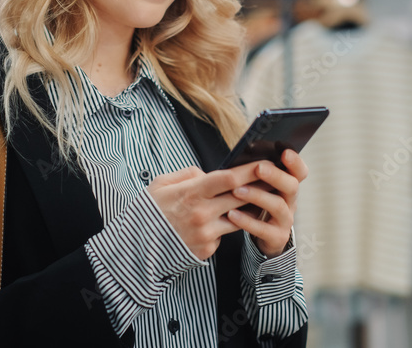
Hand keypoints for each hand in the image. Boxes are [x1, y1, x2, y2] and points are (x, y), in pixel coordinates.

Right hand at [147, 163, 262, 259]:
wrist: (137, 248)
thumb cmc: (149, 211)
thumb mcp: (162, 184)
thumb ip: (187, 175)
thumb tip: (207, 174)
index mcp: (191, 194)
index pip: (227, 179)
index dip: (249, 170)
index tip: (265, 162)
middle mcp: (201, 214)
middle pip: (240, 197)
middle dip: (260, 186)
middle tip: (275, 178)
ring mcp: (206, 234)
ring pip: (238, 217)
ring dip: (251, 207)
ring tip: (262, 197)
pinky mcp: (207, 249)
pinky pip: (224, 234)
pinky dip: (227, 225)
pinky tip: (232, 219)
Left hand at [226, 149, 307, 257]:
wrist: (263, 237)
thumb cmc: (259, 205)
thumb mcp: (262, 188)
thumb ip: (257, 174)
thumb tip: (243, 154)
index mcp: (288, 187)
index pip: (300, 172)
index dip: (295, 162)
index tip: (284, 152)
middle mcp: (291, 202)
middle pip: (292, 186)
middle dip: (275, 176)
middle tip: (258, 168)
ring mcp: (285, 220)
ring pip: (277, 206)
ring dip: (257, 196)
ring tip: (237, 190)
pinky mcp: (276, 237)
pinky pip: (263, 229)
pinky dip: (246, 221)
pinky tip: (231, 214)